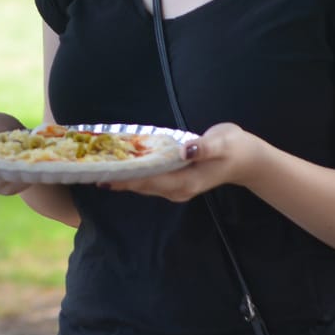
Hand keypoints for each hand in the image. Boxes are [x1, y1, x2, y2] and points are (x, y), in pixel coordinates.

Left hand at [100, 122, 259, 201]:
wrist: (247, 159)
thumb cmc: (234, 149)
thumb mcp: (221, 145)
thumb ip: (203, 148)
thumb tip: (184, 150)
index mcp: (184, 183)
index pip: (147, 181)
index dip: (124, 178)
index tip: (101, 173)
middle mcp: (176, 189)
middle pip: (140, 185)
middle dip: (116, 178)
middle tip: (87, 169)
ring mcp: (174, 187)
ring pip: (142, 184)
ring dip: (121, 177)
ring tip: (95, 167)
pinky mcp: (174, 180)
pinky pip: (148, 178)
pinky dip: (132, 173)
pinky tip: (118, 165)